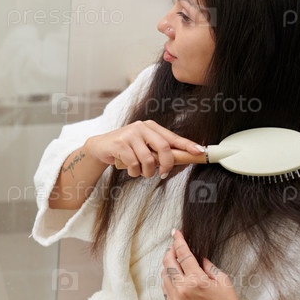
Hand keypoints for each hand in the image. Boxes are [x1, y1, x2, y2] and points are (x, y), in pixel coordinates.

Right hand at [84, 120, 203, 178]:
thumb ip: (158, 151)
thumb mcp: (143, 147)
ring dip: (147, 172)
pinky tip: (130, 170)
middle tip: (164, 173)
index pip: (172, 137)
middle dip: (166, 164)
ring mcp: (130, 134)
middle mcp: (141, 127)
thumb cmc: (125, 148)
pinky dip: (134, 172)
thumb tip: (179, 161)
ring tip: (142, 173)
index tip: (199, 151)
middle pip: (164, 147)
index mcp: (151, 126)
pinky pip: (134, 164)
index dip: (187, 145)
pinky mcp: (120, 144)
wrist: (100, 147)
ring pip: (148, 159)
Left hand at [161, 229, 257, 299]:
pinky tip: (174, 275)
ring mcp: (175, 299)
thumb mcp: (224, 281)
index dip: (178, 241)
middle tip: (174, 245)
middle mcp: (183, 289)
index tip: (175, 233)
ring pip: (164, 274)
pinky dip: (167, 278)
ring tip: (174, 259)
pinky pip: (165, 287)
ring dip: (167, 264)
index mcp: (197, 280)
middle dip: (170, 250)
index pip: (183, 254)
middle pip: (168, 262)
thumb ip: (208, 266)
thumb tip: (198, 257)